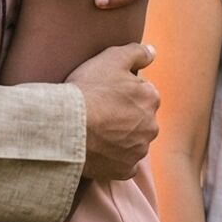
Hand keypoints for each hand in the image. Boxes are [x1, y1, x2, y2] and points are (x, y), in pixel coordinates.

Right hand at [67, 42, 160, 179]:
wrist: (68, 127)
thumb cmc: (88, 90)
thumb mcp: (111, 58)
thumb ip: (136, 52)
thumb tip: (152, 52)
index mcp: (151, 98)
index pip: (142, 93)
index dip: (122, 93)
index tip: (105, 94)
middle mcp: (151, 126)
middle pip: (139, 119)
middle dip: (125, 117)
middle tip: (100, 114)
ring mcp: (139, 150)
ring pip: (133, 142)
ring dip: (120, 139)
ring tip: (96, 133)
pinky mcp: (125, 169)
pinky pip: (123, 165)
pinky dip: (114, 160)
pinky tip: (98, 152)